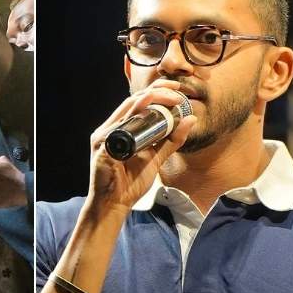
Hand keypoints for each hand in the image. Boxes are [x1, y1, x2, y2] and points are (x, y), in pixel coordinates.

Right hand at [86, 80, 196, 216]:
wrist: (114, 204)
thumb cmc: (130, 183)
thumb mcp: (156, 157)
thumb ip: (172, 140)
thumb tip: (190, 119)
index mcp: (120, 129)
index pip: (137, 103)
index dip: (157, 91)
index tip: (176, 88)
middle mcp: (110, 129)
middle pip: (133, 101)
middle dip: (157, 91)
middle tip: (178, 90)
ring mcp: (104, 137)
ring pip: (127, 109)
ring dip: (150, 99)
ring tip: (171, 98)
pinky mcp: (102, 148)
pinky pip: (120, 128)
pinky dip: (136, 117)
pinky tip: (149, 111)